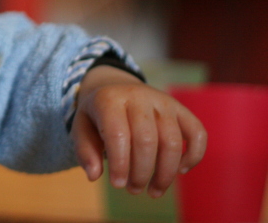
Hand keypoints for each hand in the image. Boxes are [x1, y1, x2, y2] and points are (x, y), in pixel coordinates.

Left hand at [71, 66, 206, 197]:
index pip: (118, 135)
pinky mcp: (181, 109)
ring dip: (166, 172)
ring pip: (172, 141)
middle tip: (133, 190)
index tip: (118, 185)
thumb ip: (84, 151)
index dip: (120, 164)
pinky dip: (194, 155)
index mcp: (109, 99)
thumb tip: (94, 176)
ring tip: (154, 190)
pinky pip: (198, 133)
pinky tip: (180, 171)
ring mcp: (163, 101)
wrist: (115, 87)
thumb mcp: (81, 127)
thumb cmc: (98, 115)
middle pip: (147, 140)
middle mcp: (138, 96)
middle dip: (141, 172)